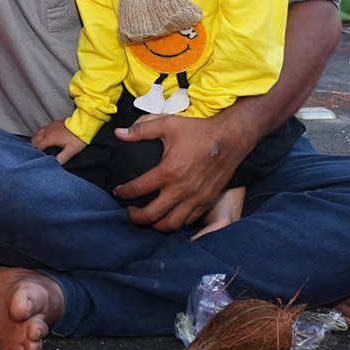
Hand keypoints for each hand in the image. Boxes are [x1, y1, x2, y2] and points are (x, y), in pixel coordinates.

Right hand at [30, 120, 86, 163]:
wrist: (83, 125)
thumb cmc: (77, 137)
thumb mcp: (71, 150)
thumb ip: (62, 158)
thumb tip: (55, 164)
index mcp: (50, 138)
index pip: (36, 146)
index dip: (34, 152)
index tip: (34, 157)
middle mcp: (48, 131)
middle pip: (34, 139)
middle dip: (33, 146)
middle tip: (35, 152)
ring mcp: (50, 126)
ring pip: (38, 133)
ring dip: (36, 139)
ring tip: (38, 145)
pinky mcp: (54, 123)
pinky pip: (43, 128)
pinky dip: (41, 133)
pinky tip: (44, 136)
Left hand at [111, 113, 252, 231]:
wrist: (231, 138)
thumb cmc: (199, 131)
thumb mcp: (167, 124)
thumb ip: (140, 130)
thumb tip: (119, 133)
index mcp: (168, 172)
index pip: (137, 189)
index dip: (123, 192)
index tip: (118, 191)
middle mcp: (180, 190)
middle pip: (152, 215)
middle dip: (136, 217)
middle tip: (130, 211)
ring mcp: (195, 198)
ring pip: (171, 224)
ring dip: (156, 224)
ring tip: (149, 218)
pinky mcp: (206, 201)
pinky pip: (188, 220)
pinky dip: (176, 221)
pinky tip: (170, 214)